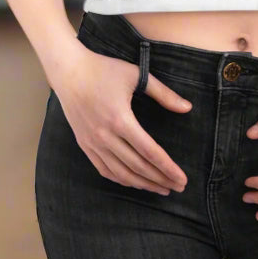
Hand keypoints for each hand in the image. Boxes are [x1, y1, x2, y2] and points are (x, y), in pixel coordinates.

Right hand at [50, 42, 192, 195]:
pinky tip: (134, 182)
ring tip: (161, 188)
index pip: (149, 151)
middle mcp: (105, 136)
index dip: (167, 168)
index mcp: (120, 119)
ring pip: (121, 173)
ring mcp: (92, 143)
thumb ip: (163, 93)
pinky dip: (121, 179)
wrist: (69, 71)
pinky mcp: (84, 145)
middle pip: (137, 166)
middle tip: (178, 187)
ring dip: (142, 184)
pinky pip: (104, 170)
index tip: (182, 179)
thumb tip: (188, 108)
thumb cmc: (105, 70)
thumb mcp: (136, 75)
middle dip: (160, 179)